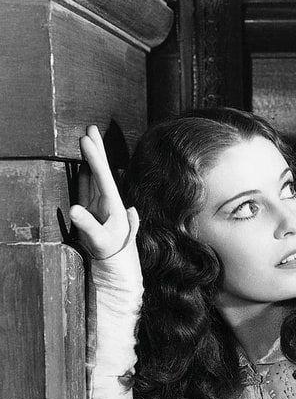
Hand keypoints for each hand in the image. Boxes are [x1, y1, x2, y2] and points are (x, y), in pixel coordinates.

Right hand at [69, 125, 137, 258]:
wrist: (118, 271)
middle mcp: (109, 203)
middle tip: (91, 127)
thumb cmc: (113, 256)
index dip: (95, 158)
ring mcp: (100, 208)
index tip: (87, 138)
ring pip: (94, 178)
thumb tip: (75, 209)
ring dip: (90, 161)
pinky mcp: (93, 215)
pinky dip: (84, 178)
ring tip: (87, 141)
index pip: (103, 177)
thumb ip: (89, 225)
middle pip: (102, 172)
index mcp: (114, 206)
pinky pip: (87, 192)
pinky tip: (83, 168)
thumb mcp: (101, 242)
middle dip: (96, 151)